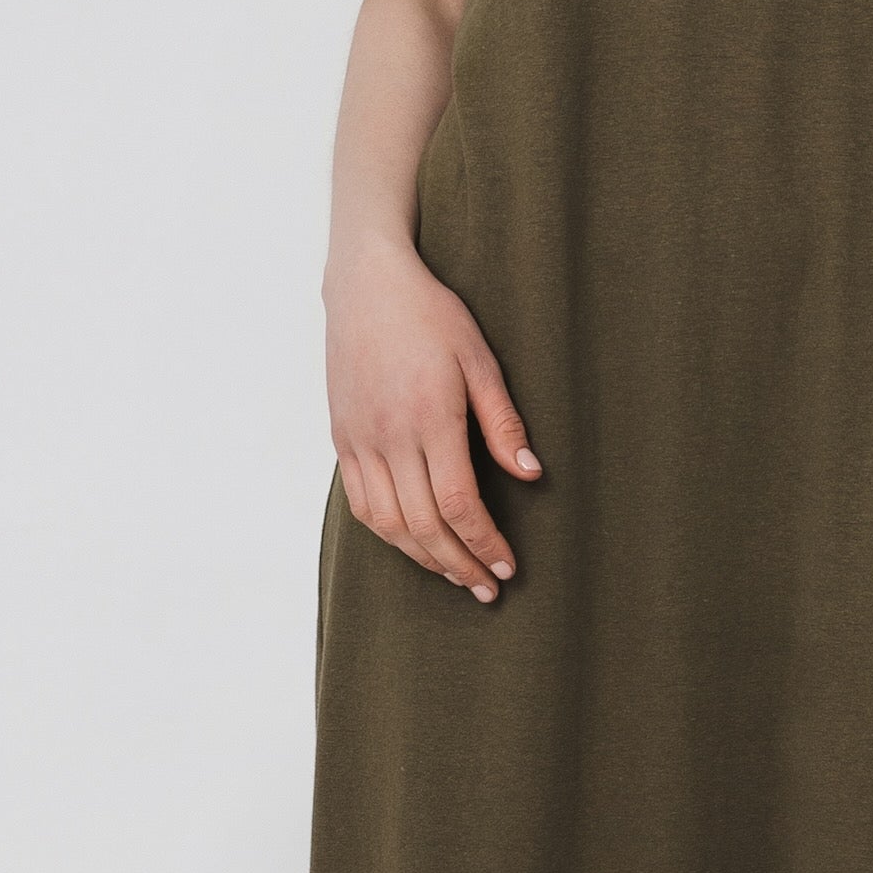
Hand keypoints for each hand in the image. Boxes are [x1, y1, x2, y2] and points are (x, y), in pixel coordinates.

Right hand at [327, 240, 537, 601]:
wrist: (366, 285)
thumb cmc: (432, 316)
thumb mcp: (481, 360)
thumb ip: (503, 422)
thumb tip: (531, 474)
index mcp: (430, 417)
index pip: (459, 503)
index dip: (485, 542)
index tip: (507, 565)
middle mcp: (389, 436)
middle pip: (423, 524)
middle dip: (459, 563)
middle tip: (486, 588)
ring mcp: (359, 440)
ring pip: (387, 523)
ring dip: (422, 557)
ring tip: (454, 573)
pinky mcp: (341, 438)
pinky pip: (360, 503)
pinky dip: (388, 533)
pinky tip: (413, 543)